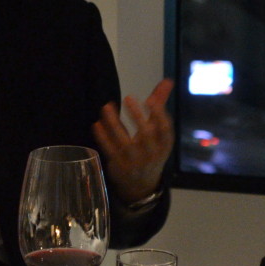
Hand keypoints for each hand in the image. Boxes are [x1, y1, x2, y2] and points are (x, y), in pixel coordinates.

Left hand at [93, 79, 174, 204]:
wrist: (142, 185)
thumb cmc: (151, 149)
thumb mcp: (158, 131)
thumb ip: (160, 104)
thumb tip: (167, 81)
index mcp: (164, 145)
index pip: (165, 130)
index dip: (159, 115)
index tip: (150, 100)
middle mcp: (152, 154)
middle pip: (146, 135)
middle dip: (137, 116)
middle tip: (128, 98)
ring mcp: (135, 162)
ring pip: (124, 142)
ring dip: (114, 124)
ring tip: (107, 106)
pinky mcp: (119, 167)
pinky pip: (110, 151)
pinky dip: (103, 138)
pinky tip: (97, 124)